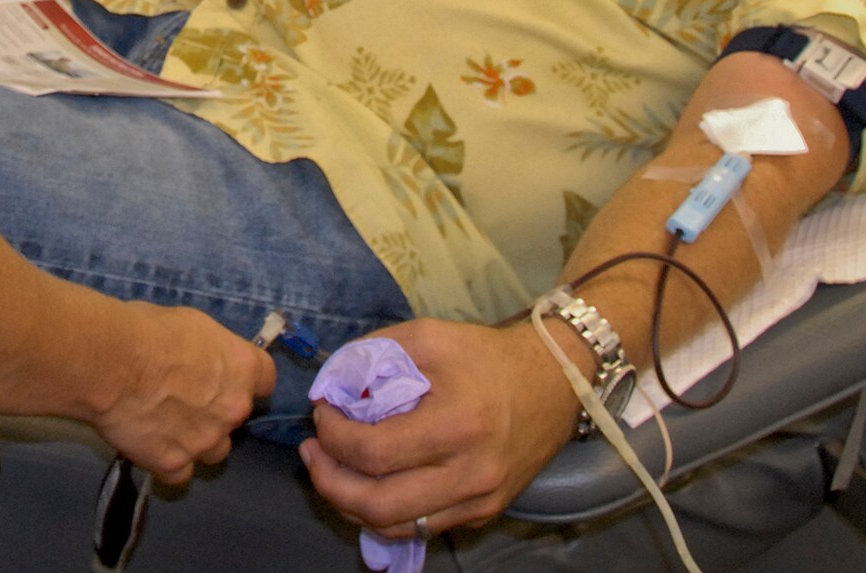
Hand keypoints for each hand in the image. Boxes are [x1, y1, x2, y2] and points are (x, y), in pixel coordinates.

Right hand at [91, 305, 276, 484]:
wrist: (111, 364)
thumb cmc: (146, 330)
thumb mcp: (189, 324)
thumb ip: (206, 351)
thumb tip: (198, 358)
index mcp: (242, 367)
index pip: (265, 379)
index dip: (244, 378)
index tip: (227, 376)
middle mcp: (233, 408)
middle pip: (236, 416)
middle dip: (216, 409)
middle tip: (182, 397)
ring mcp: (206, 441)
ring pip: (215, 450)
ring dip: (199, 440)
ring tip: (166, 425)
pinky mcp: (175, 464)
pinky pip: (181, 472)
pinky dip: (169, 461)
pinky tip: (150, 445)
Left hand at [299, 318, 578, 537]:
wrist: (553, 382)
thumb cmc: (486, 356)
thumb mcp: (428, 336)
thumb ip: (373, 355)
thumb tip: (330, 385)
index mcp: (456, 424)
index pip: (373, 452)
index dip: (333, 436)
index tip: (322, 413)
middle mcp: (469, 473)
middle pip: (378, 505)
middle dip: (329, 481)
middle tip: (312, 453)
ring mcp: (478, 501)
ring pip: (395, 527)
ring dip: (350, 504)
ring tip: (332, 472)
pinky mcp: (483, 513)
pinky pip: (420, 528)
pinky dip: (383, 514)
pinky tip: (367, 486)